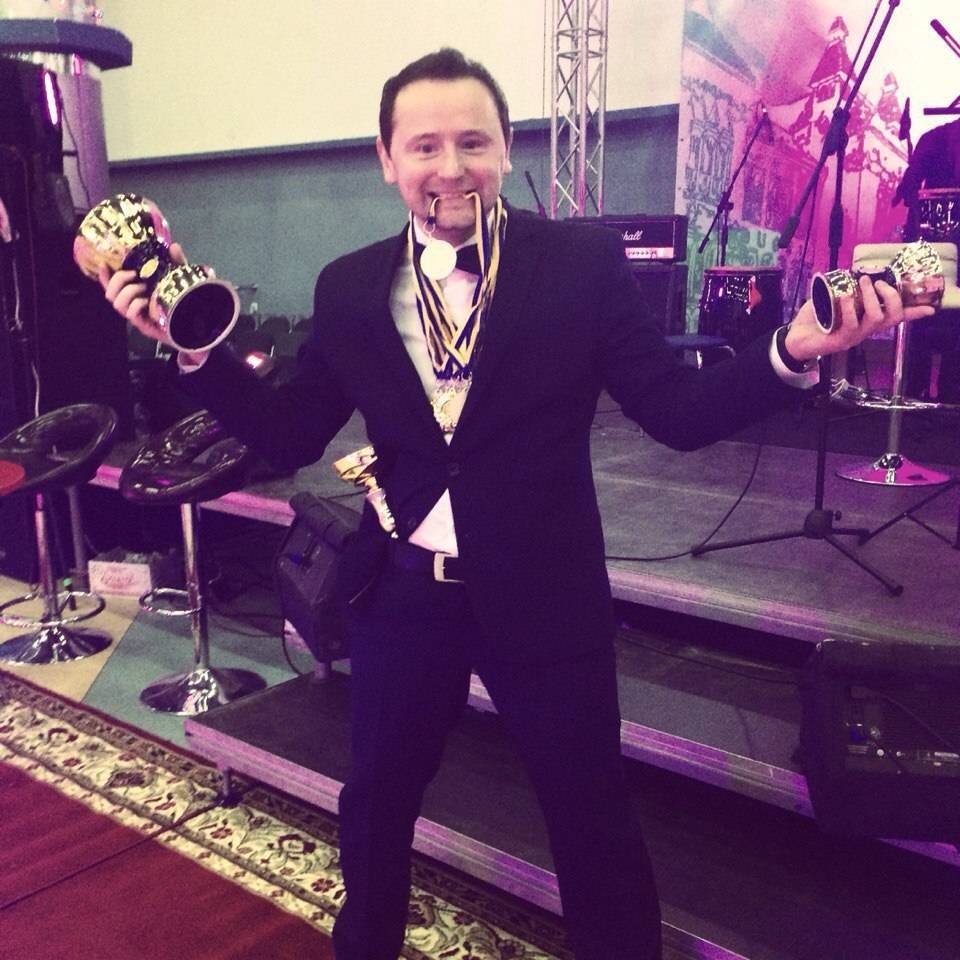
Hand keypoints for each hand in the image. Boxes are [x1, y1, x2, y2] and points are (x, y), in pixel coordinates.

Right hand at [98, 243, 210, 362]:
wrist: (195, 326)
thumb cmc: (183, 302)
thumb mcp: (179, 279)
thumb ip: (177, 263)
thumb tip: (174, 246)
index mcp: (136, 293)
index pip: (113, 285)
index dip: (105, 275)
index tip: (104, 263)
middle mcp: (133, 305)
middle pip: (110, 294)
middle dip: (117, 280)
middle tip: (134, 274)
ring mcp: (138, 316)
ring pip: (117, 304)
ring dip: (128, 291)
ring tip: (143, 287)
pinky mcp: (145, 326)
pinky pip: (131, 314)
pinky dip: (137, 304)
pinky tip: (147, 300)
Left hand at [784, 275, 935, 361]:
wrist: (794, 339)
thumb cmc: (816, 319)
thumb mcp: (833, 300)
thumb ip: (845, 289)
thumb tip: (849, 272)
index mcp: (867, 320)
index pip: (895, 318)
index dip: (913, 313)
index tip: (930, 308)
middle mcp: (865, 330)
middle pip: (891, 316)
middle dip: (890, 295)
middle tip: (877, 281)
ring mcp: (853, 336)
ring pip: (875, 318)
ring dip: (872, 297)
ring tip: (863, 283)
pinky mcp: (839, 341)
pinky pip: (851, 324)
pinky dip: (850, 308)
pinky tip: (845, 297)